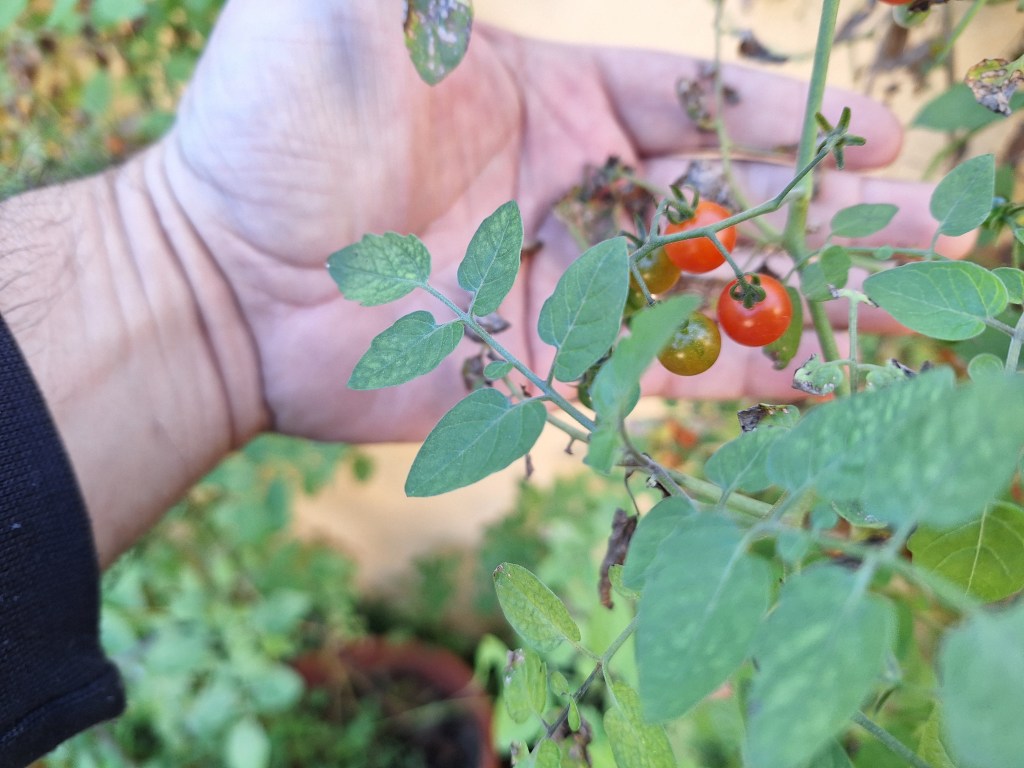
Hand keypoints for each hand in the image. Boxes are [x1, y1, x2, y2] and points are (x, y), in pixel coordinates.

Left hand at [160, 2, 963, 441]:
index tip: (874, 133)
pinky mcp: (543, 369)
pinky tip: (812, 386)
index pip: (695, 105)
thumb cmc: (272, 128)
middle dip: (827, 215)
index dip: (783, 118)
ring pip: (703, 293)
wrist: (219, 280)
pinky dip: (730, 382)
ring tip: (902, 310)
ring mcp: (563, 286)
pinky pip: (651, 373)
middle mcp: (571, 194)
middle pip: (725, 201)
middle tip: (931, 227)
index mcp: (552, 101)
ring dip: (802, 300)